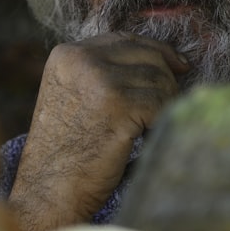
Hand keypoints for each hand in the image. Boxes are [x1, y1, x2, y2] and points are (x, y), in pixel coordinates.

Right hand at [8, 32, 189, 230]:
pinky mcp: (118, 104)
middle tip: (166, 104)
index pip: (125, 40)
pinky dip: (161, 119)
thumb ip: (104, 72)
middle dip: (165, 79)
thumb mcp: (73, 96)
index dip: (157, 51)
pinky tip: (148, 136)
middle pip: (147, 55)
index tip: (179, 65)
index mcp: (67, 54)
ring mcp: (99, 80)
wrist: (50, 190)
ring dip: (164, 103)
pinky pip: (161, 102)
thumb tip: (166, 60)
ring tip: (150, 126)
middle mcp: (81, 60)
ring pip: (159, 79)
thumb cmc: (67, 151)